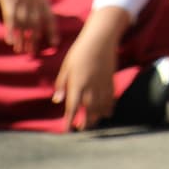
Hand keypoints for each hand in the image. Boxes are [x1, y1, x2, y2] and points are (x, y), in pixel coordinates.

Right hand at [0, 0, 53, 54]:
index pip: (50, 17)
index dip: (52, 31)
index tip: (55, 44)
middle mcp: (33, 2)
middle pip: (36, 24)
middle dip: (34, 40)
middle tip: (32, 53)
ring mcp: (21, 1)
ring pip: (23, 24)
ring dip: (22, 38)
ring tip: (20, 50)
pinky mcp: (9, 0)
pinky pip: (10, 18)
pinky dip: (10, 30)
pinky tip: (9, 41)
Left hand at [55, 6, 128, 129]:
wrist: (101, 39)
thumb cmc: (79, 51)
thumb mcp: (66, 66)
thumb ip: (61, 84)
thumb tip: (57, 100)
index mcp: (77, 83)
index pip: (72, 106)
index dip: (69, 120)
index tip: (67, 130)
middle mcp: (91, 87)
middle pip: (89, 111)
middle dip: (85, 122)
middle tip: (80, 128)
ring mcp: (102, 84)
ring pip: (101, 107)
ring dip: (96, 118)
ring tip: (91, 122)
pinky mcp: (111, 81)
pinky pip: (111, 99)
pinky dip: (108, 108)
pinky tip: (106, 114)